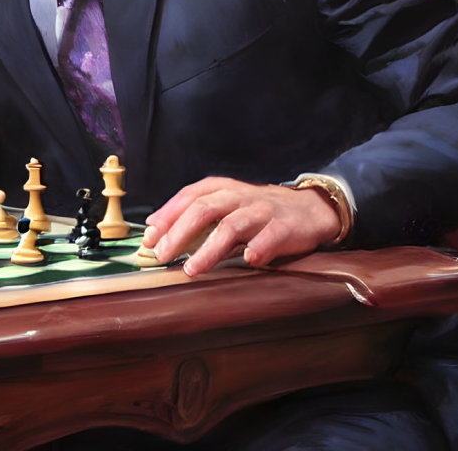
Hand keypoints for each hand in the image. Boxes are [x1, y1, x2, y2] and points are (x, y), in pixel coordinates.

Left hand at [142, 176, 341, 276]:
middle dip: (179, 233)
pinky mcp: (285, 227)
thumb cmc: (257, 210)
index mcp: (222, 188)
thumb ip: (192, 212)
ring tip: (192, 269)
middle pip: (203, 210)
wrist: (309, 208)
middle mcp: (239, 196)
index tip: (148, 238)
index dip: (166, 216)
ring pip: (231, 226)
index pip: (188, 197)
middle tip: (162, 255)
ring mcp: (262, 211)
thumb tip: (152, 226)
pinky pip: (270, 236)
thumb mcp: (225, 203)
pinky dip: (258, 248)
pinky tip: (248, 261)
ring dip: (209, 249)